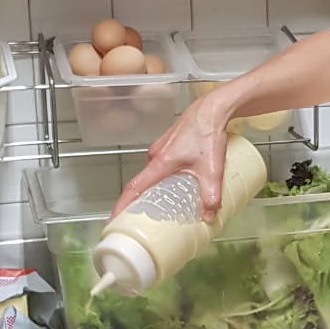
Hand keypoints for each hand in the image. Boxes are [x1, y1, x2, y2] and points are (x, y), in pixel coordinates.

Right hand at [109, 90, 230, 220]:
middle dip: (140, 202)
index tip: (114, 219)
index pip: (134, 188)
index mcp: (160, 162)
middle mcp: (157, 155)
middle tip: (142, 220)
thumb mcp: (212, 169)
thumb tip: (209, 216)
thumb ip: (211, 195)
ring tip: (162, 206)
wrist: (214, 108)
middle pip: (142, 183)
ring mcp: (162, 148)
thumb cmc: (207, 130)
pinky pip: (162, 166)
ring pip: (154, 174)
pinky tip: (177, 184)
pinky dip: (164, 177)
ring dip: (155, 188)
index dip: (122, 206)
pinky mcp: (171, 144)